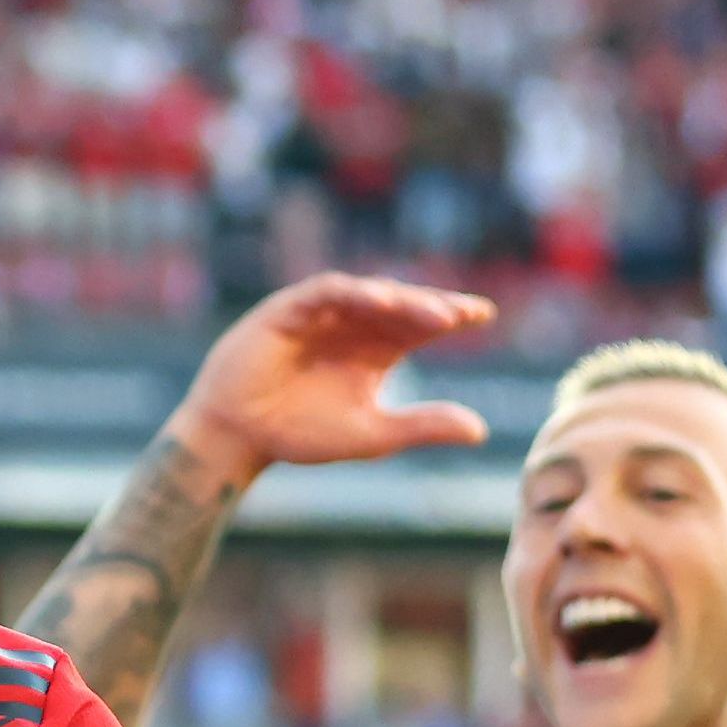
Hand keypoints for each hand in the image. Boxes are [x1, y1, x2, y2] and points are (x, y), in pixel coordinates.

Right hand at [165, 274, 495, 480]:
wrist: (240, 436)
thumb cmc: (301, 433)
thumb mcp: (373, 433)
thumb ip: (423, 426)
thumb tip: (481, 431)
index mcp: (377, 350)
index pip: (422, 325)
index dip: (452, 315)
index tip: (486, 315)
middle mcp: (355, 325)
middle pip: (403, 306)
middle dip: (433, 307)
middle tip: (464, 316)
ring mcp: (323, 314)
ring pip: (370, 294)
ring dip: (401, 300)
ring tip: (432, 314)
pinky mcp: (291, 309)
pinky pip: (328, 291)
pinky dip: (355, 293)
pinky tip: (381, 301)